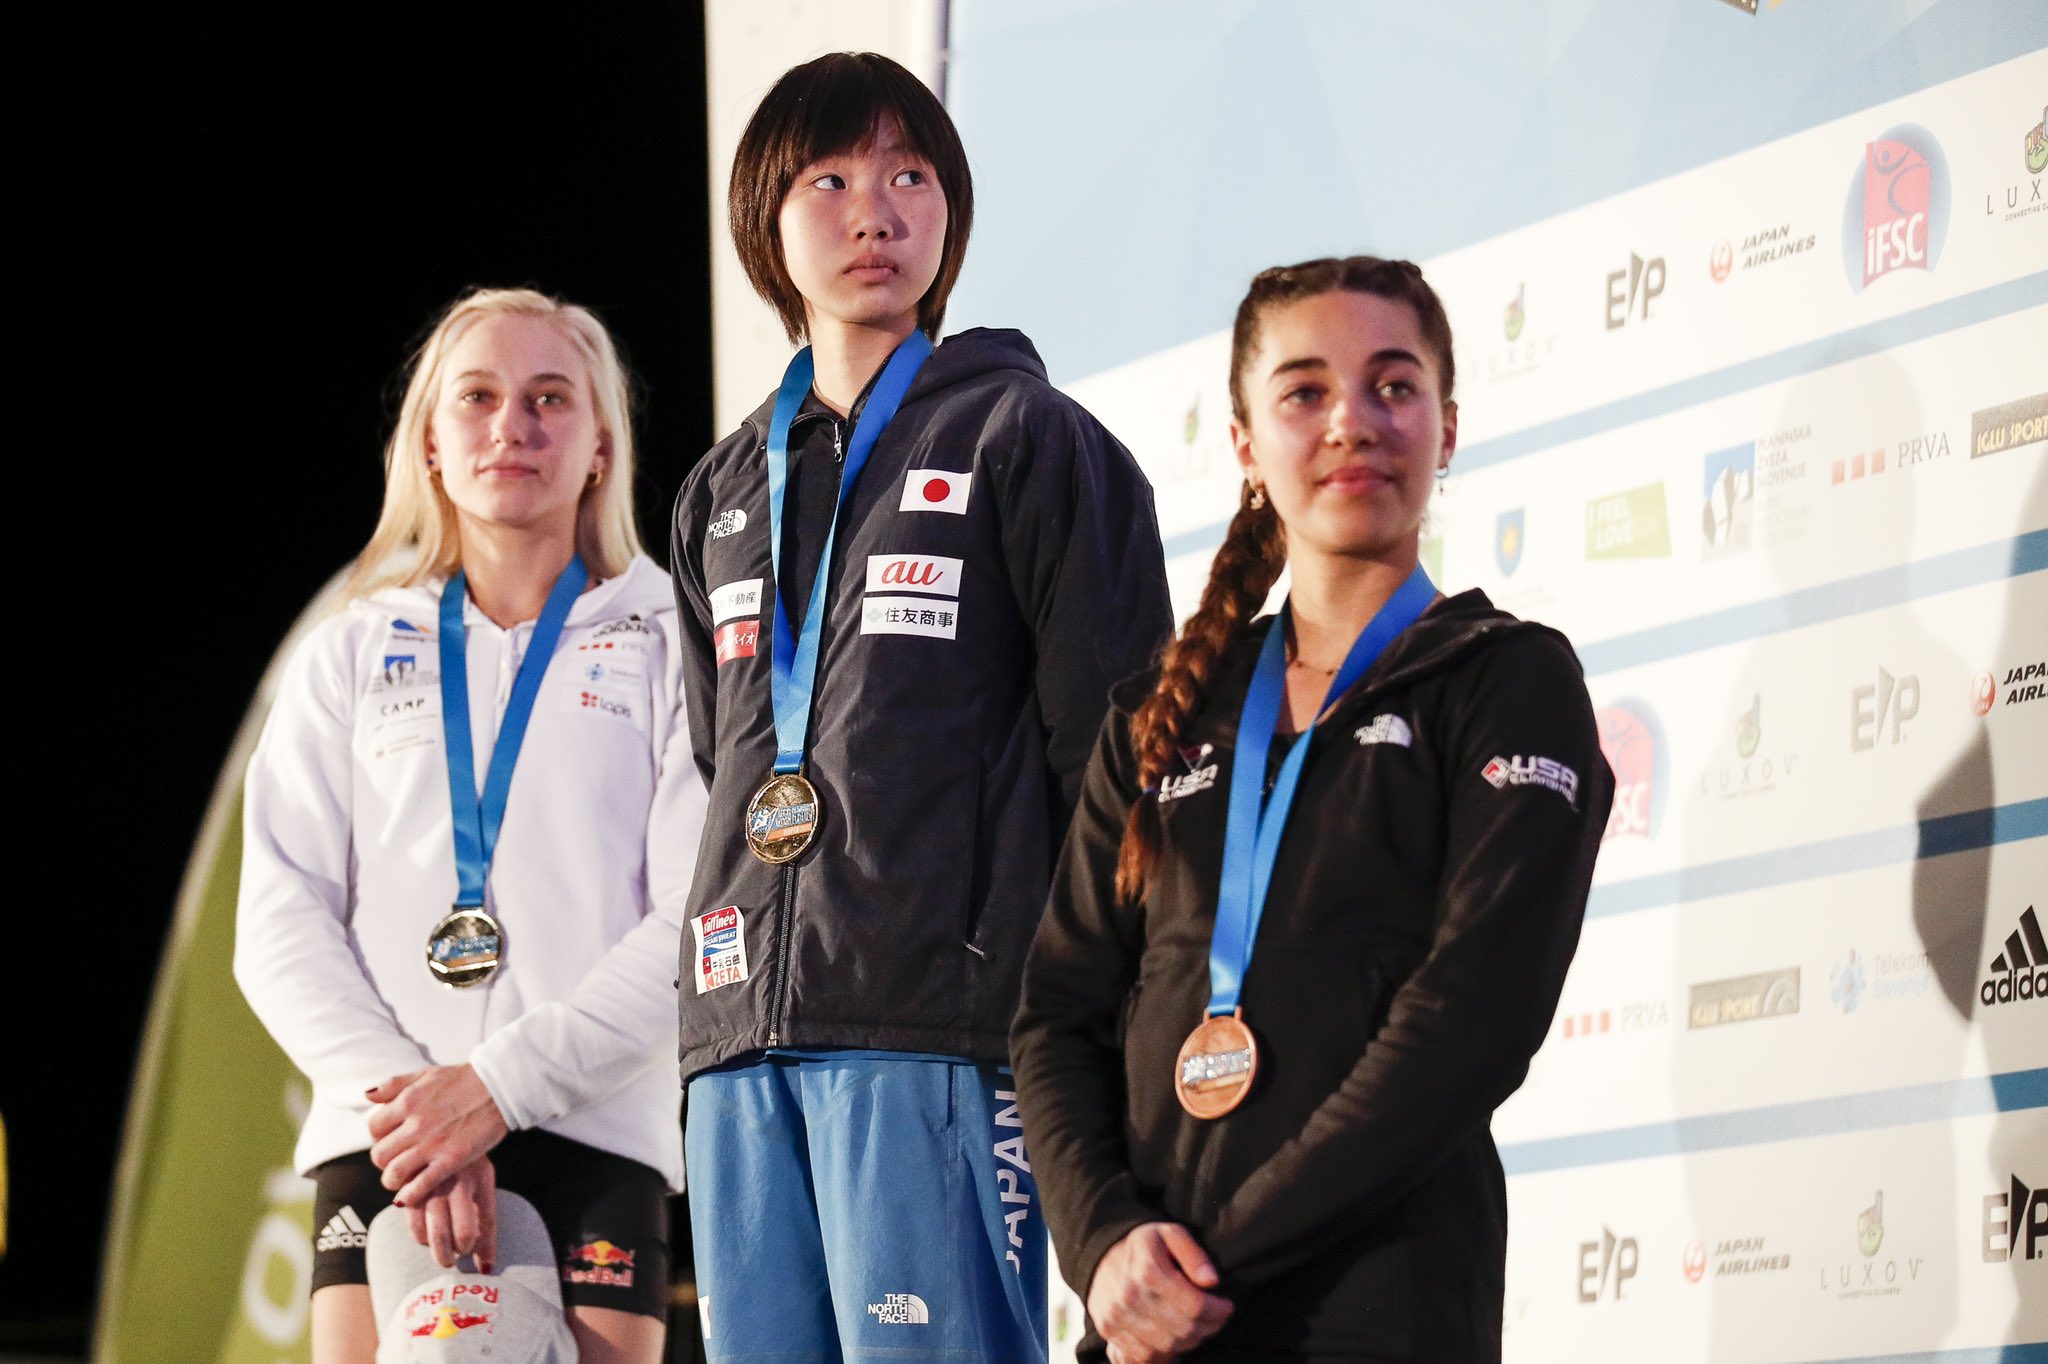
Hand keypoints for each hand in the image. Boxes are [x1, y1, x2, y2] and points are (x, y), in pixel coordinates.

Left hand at [367, 1064, 510, 1207]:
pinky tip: (409, 1196)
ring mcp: (433, 1144)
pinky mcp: (451, 1160)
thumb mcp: (425, 1074)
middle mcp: (415, 1124)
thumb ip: (394, 1084)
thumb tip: (367, 1096)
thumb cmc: (464, 1079)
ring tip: (403, 1177)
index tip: (392, 1139)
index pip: (373, 1128)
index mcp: (407, 1101)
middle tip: (398, 1158)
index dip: (379, 1137)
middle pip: (379, 1155)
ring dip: (394, 1180)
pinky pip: (420, 1186)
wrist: (500, 1086)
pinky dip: (409, 1196)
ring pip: (393, 1174)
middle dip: (384, 1160)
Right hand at [407, 1156, 497, 1270]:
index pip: (488, 1222)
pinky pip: (415, 1227)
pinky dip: (421, 1238)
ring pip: (436, 1235)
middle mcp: (457, 1182)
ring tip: (444, 1251)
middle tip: (456, 1257)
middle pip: (462, 1234)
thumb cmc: (463, 1163)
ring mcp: (432, 1185)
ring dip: (440, 1250)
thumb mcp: (481, 1181)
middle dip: (459, 1254)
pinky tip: (426, 1235)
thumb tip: (486, 1266)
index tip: (484, 1267)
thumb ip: (485, 1220)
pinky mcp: (409, 1189)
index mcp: (480, 1178)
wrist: (432, 1129)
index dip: (486, 1248)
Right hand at [1088, 1222, 1231, 1362]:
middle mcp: (1129, 1296)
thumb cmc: (1145, 1246)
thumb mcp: (1170, 1233)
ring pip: (1167, 1346)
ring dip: (1189, 1341)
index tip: (1226, 1306)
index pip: (1194, 1305)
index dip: (1218, 1310)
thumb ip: (1194, 1254)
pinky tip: (1173, 1337)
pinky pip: (1144, 1355)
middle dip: (1208, 1327)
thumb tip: (1212, 1281)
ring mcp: (1117, 1316)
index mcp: (1147, 1270)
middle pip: (1183, 1329)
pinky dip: (1164, 1352)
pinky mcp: (1108, 1330)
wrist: (1101, 1256)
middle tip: (1215, 1318)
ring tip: (1196, 1326)